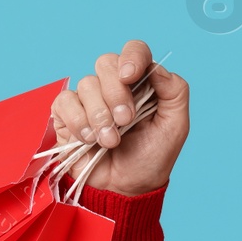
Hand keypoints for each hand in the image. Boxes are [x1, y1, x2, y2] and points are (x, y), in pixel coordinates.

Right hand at [50, 39, 188, 195]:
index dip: (132, 57)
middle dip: (116, 94)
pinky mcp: (66, 113)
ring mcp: (89, 98)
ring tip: (110, 141)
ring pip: (86, 83)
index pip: (135, 51)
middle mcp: (114, 85)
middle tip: (125, 121)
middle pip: (106, 63)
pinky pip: (65, 101)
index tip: (131, 76)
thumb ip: (175, 91)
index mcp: (141, 83)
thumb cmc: (152, 157)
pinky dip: (79, 122)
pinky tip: (89, 140)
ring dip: (100, 116)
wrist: (126, 189)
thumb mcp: (175, 126)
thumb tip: (156, 68)